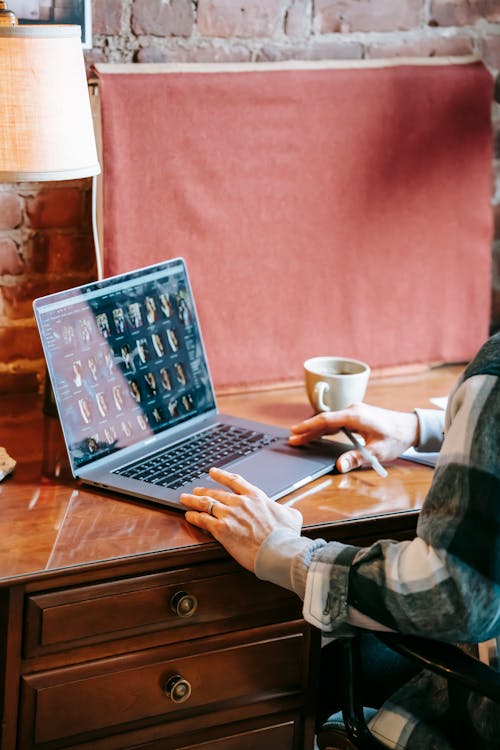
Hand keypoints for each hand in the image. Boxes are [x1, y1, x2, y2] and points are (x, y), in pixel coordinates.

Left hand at [180, 466, 302, 572]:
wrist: (279, 550)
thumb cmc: (286, 535)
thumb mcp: (292, 516)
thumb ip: (287, 510)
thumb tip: (290, 511)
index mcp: (255, 496)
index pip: (234, 480)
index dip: (221, 475)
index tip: (213, 472)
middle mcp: (240, 502)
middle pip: (216, 492)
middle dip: (203, 490)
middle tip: (195, 489)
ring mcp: (229, 514)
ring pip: (205, 503)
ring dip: (193, 500)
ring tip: (185, 499)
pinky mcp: (221, 529)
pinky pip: (203, 520)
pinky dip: (194, 516)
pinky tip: (188, 516)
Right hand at [289, 402, 418, 472]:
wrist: (410, 427)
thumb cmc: (396, 437)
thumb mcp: (377, 452)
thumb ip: (357, 458)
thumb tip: (339, 466)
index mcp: (355, 416)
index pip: (326, 420)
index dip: (309, 426)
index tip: (295, 432)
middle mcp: (353, 410)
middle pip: (325, 420)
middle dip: (308, 429)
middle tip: (292, 439)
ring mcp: (354, 411)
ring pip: (330, 420)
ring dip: (315, 429)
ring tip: (301, 437)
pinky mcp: (357, 415)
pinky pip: (336, 421)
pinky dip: (325, 428)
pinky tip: (318, 434)